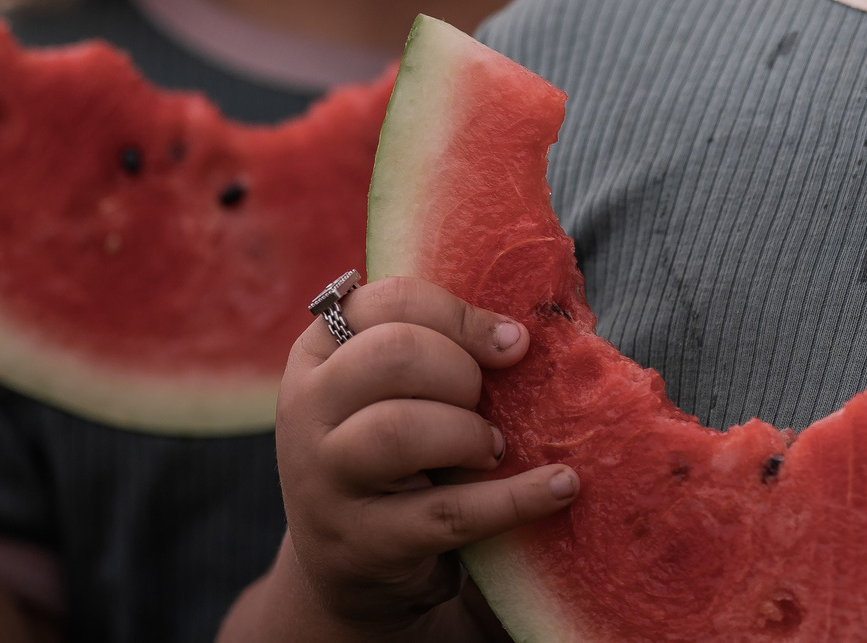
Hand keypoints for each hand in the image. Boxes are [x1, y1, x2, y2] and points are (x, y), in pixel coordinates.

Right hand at [274, 274, 576, 633]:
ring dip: (469, 434)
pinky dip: (517, 497)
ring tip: (494, 447)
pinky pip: (449, 512)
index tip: (512, 342)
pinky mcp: (362, 543)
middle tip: (485, 402)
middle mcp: (306, 411)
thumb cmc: (385, 450)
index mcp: (316, 354)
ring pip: (400, 431)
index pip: (386, 302)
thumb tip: (517, 336)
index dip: (459, 316)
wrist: (344, 563)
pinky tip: (560, 486)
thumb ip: (431, 348)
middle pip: (392, 355)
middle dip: (461, 371)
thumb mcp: (385, 390)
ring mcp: (324, 481)